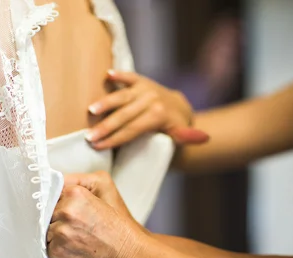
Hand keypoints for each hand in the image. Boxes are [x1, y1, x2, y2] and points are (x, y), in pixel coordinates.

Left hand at [47, 173, 145, 257]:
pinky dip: (57, 249)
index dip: (57, 201)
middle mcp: (66, 211)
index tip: (65, 210)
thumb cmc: (118, 224)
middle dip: (56, 218)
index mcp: (75, 193)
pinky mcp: (58, 250)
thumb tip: (50, 184)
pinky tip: (74, 249)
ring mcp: (60, 231)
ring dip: (54, 234)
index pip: (50, 192)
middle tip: (76, 226)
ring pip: (44, 229)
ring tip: (76, 238)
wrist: (129, 256)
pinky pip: (46, 245)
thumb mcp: (104, 187)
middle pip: (45, 211)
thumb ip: (76, 180)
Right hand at [87, 70, 209, 148]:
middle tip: (88, 137)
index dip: (114, 139)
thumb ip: (188, 136)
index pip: (132, 129)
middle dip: (105, 127)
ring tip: (90, 111)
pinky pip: (129, 76)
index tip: (98, 146)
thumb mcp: (181, 135)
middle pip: (124, 115)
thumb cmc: (175, 127)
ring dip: (105, 102)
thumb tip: (204, 137)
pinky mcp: (141, 80)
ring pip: (122, 96)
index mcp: (158, 115)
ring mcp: (145, 88)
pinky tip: (107, 75)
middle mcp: (151, 99)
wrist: (180, 107)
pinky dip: (119, 75)